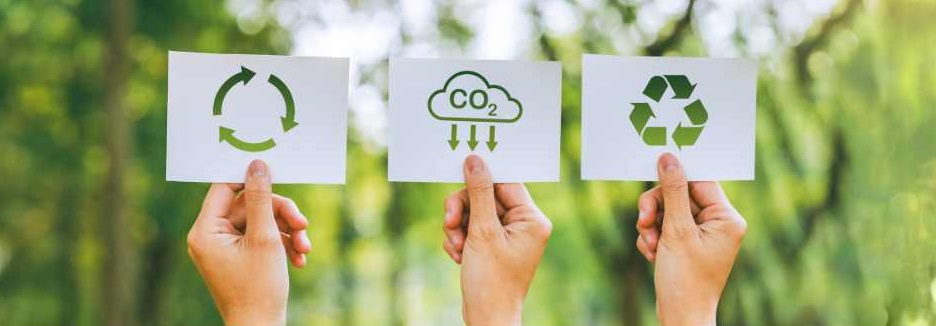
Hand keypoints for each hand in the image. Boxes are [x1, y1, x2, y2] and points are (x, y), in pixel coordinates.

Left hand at [187, 160, 311, 325]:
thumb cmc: (259, 288)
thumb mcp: (265, 237)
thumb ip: (262, 199)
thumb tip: (257, 165)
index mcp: (205, 231)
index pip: (224, 188)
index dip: (250, 180)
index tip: (276, 177)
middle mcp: (210, 237)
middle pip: (248, 206)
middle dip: (280, 215)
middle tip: (303, 225)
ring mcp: (225, 248)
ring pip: (260, 222)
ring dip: (286, 231)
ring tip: (305, 248)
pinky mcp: (239, 257)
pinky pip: (260, 238)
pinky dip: (281, 244)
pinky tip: (299, 258)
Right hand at [441, 155, 552, 325]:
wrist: (486, 319)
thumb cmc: (491, 280)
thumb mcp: (482, 232)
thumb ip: (478, 193)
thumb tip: (475, 160)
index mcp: (532, 219)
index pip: (505, 183)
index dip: (481, 179)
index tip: (459, 174)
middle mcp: (524, 225)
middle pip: (486, 196)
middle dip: (464, 210)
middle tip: (449, 223)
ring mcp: (509, 236)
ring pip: (475, 212)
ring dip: (458, 227)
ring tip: (455, 246)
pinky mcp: (494, 246)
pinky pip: (472, 228)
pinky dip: (460, 239)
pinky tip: (457, 256)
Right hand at [635, 154, 746, 325]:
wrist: (681, 317)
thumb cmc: (685, 279)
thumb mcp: (676, 231)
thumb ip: (673, 192)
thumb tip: (669, 159)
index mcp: (726, 218)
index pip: (699, 181)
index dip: (675, 177)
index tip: (654, 171)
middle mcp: (718, 224)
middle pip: (679, 195)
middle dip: (657, 208)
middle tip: (643, 221)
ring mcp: (702, 235)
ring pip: (668, 211)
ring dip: (651, 225)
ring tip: (649, 244)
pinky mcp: (687, 245)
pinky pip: (665, 227)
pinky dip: (653, 237)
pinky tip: (651, 254)